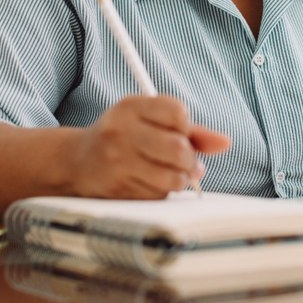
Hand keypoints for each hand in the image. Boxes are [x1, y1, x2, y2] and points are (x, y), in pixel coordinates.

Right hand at [70, 95, 230, 198]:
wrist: (77, 162)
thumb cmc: (121, 139)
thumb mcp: (148, 122)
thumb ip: (189, 131)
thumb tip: (225, 143)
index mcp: (130, 107)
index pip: (177, 112)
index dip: (186, 127)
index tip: (179, 133)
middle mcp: (120, 131)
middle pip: (178, 148)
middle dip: (188, 159)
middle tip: (183, 161)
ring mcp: (117, 161)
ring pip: (172, 177)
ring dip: (178, 180)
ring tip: (169, 174)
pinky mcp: (118, 188)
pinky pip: (158, 196)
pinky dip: (162, 193)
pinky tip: (150, 184)